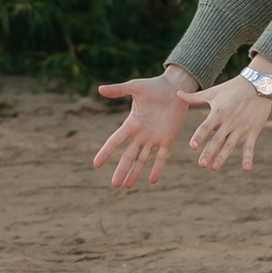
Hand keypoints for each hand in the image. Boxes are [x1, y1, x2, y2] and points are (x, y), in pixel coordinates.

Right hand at [93, 72, 197, 191]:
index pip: (116, 140)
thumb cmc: (154, 86)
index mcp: (132, 123)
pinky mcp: (168, 138)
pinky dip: (157, 168)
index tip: (96, 164)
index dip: (106, 152)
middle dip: (121, 170)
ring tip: (127, 186)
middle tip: (114, 185)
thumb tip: (100, 89)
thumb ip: (119, 90)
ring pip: (142, 159)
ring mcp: (154, 138)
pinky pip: (162, 156)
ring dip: (135, 172)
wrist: (175, 88)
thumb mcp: (135, 87)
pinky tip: (153, 180)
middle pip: (128, 155)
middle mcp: (141, 134)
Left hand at [190, 76, 271, 173]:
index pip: (206, 127)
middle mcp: (229, 121)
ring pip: (230, 145)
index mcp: (218, 112)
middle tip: (201, 165)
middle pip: (217, 139)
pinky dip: (248, 157)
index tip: (193, 147)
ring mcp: (242, 127)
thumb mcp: (213, 91)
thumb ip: (195, 97)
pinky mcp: (253, 130)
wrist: (259, 84)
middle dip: (209, 152)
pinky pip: (250, 146)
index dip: (199, 137)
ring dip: (222, 157)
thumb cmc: (233, 88)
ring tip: (213, 168)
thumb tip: (177, 94)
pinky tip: (246, 169)